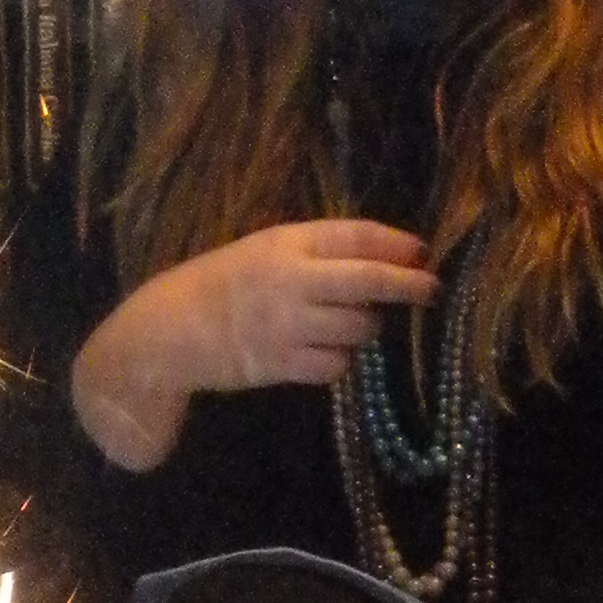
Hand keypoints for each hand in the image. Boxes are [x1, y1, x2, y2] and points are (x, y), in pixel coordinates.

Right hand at [72, 220, 429, 469]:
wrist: (170, 329)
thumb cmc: (222, 284)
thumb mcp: (265, 250)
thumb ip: (316, 252)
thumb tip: (383, 259)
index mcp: (288, 242)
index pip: (357, 237)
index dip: (396, 245)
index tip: (423, 251)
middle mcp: (292, 280)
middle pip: (369, 281)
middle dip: (408, 286)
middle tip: (432, 290)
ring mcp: (288, 325)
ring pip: (358, 328)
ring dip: (366, 328)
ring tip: (350, 324)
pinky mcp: (281, 364)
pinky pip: (335, 366)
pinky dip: (341, 360)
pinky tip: (329, 352)